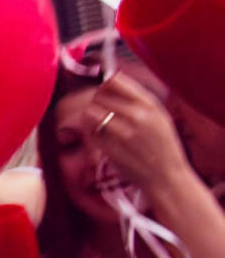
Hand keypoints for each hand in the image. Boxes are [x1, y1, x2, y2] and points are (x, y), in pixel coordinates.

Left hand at [85, 73, 193, 196]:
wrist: (168, 179)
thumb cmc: (162, 147)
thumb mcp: (160, 117)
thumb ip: (138, 99)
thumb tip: (111, 79)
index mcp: (150, 105)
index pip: (115, 81)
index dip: (105, 85)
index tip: (105, 93)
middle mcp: (138, 116)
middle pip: (99, 95)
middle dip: (96, 103)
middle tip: (103, 113)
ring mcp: (123, 134)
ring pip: (89, 112)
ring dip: (91, 118)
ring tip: (100, 126)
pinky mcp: (111, 149)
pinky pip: (89, 132)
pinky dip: (91, 134)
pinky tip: (101, 139)